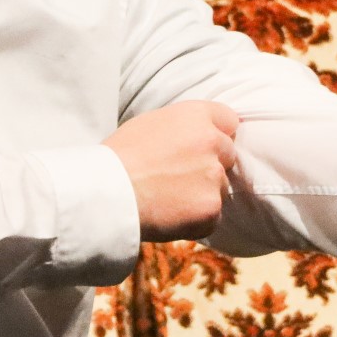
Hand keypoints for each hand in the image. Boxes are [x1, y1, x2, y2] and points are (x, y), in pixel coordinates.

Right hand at [102, 100, 238, 241]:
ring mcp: (214, 177)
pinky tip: (170, 214)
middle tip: (179, 176)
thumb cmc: (119, 157)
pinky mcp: (212, 209)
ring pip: (219, 187)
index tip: (204, 147)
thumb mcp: (150, 123)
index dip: (217, 134)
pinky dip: (196, 219)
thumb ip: (183, 126)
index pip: (229, 120)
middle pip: (227, 155)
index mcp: (196, 116)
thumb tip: (197, 135)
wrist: (106, 193)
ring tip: (168, 197)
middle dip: (210, 165)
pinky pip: (213, 216)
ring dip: (202, 194)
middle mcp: (212, 142)